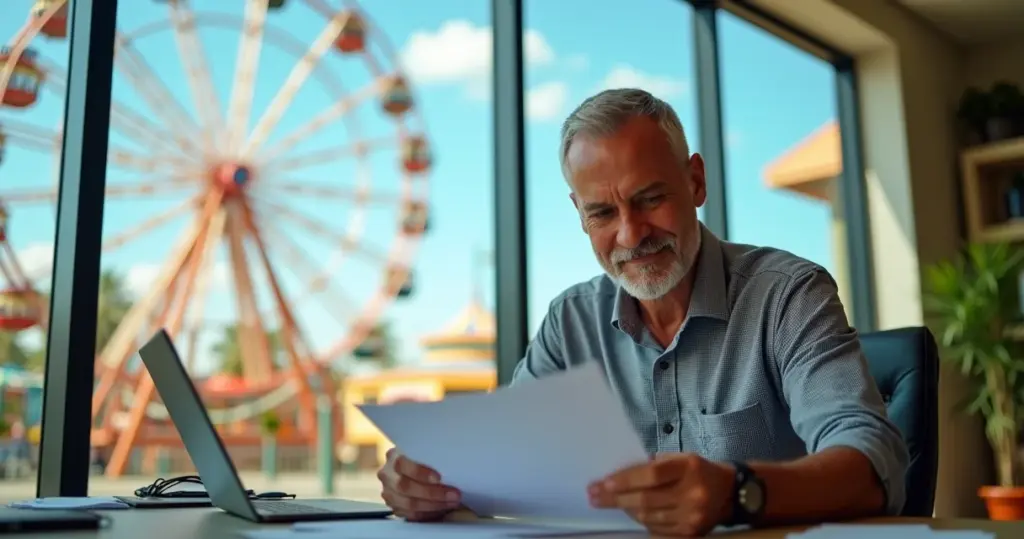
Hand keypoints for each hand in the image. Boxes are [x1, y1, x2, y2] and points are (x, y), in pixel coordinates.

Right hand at [377, 447, 461, 520]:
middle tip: (454, 494)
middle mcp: (387, 474)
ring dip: (434, 505)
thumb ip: (432, 457)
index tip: (439, 478)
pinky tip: (442, 509)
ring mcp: (389, 493)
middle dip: (432, 493)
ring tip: (452, 502)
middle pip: (404, 486)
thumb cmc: (426, 460)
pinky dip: (428, 514)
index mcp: (393, 456)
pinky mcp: (395, 507)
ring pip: (408, 504)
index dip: (420, 472)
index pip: (401, 464)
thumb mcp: (426, 452)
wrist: (415, 470)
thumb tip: (452, 465)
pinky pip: (411, 515)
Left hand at [587, 453, 734, 536]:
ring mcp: (692, 516)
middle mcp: (692, 493)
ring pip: (648, 516)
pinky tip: (628, 512)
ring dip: (624, 509)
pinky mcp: (690, 532)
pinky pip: (657, 528)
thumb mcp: (681, 458)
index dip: (625, 480)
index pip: (652, 475)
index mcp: (689, 468)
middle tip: (593, 495)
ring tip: (606, 502)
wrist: (730, 493)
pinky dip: (640, 520)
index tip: (603, 483)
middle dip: (615, 498)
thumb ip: (655, 465)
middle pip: (646, 499)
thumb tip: (620, 476)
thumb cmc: (699, 470)